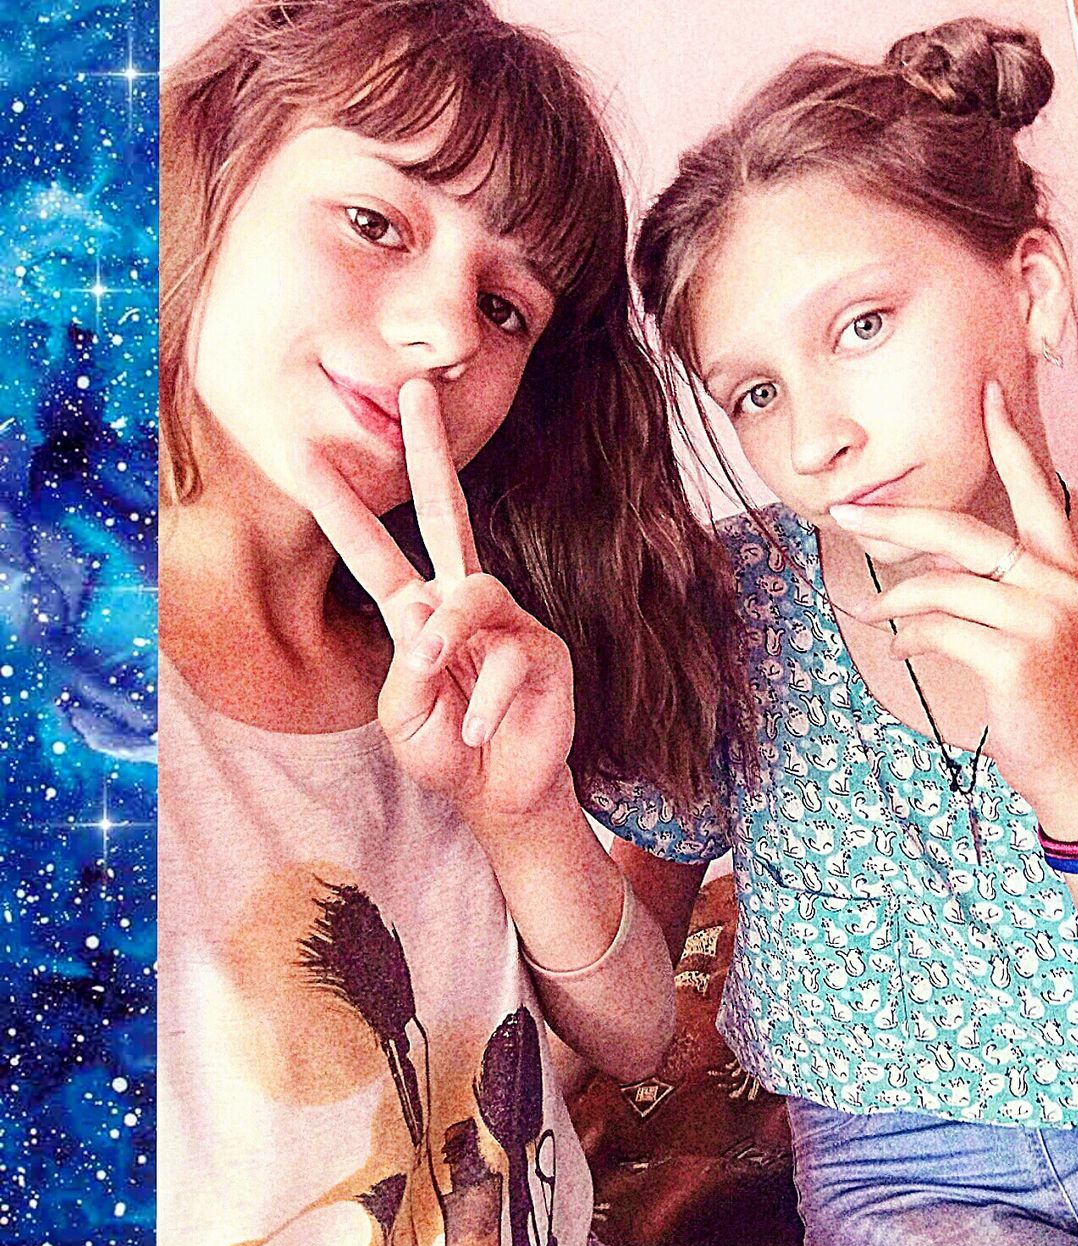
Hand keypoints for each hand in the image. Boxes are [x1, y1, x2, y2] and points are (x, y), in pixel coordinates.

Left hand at [296, 379, 574, 821]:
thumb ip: (407, 668)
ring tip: (437, 680)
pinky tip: (478, 731)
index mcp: (417, 614)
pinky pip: (508, 656)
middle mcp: (462, 603)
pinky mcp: (545, 650)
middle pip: (448, 512)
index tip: (304, 452)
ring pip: (474, 592)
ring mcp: (508, 620)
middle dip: (430, 452)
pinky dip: (484, 701)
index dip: (341, 504)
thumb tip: (433, 630)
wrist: (500, 794)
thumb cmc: (448, 749)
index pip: (375, 550)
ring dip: (448, 635)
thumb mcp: (402, 715)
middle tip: (416, 391)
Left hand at [831, 381, 1077, 821]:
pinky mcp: (1014, 657)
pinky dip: (907, 637)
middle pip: (957, 531)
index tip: (986, 392)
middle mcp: (1057, 581)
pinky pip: (935, 629)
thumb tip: (917, 559)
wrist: (1070, 758)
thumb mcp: (1027, 622)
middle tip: (845, 512)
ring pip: (938, 584)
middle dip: (892, 519)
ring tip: (875, 613)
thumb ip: (989, 581)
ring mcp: (1040, 619)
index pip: (1034, 488)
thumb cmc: (1037, 686)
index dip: (1008, 439)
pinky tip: (903, 647)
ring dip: (893, 599)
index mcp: (1063, 563)